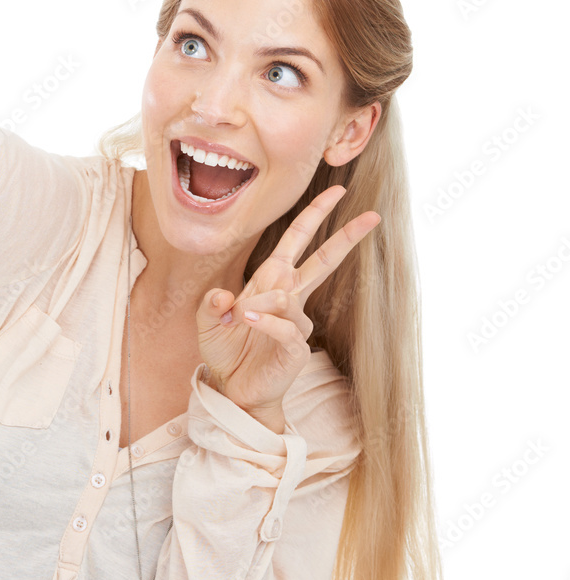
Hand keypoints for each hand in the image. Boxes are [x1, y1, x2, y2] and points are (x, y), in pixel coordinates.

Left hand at [196, 185, 379, 425]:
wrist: (233, 388)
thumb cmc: (225, 350)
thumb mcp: (207, 320)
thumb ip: (211, 302)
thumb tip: (225, 295)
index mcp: (271, 280)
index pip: (297, 241)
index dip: (315, 216)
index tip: (336, 191)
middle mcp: (288, 297)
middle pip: (322, 260)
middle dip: (345, 236)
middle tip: (372, 215)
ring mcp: (296, 322)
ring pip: (287, 298)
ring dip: (261, 304)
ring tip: (241, 317)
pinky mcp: (296, 348)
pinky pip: (284, 327)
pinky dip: (265, 322)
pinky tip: (248, 321)